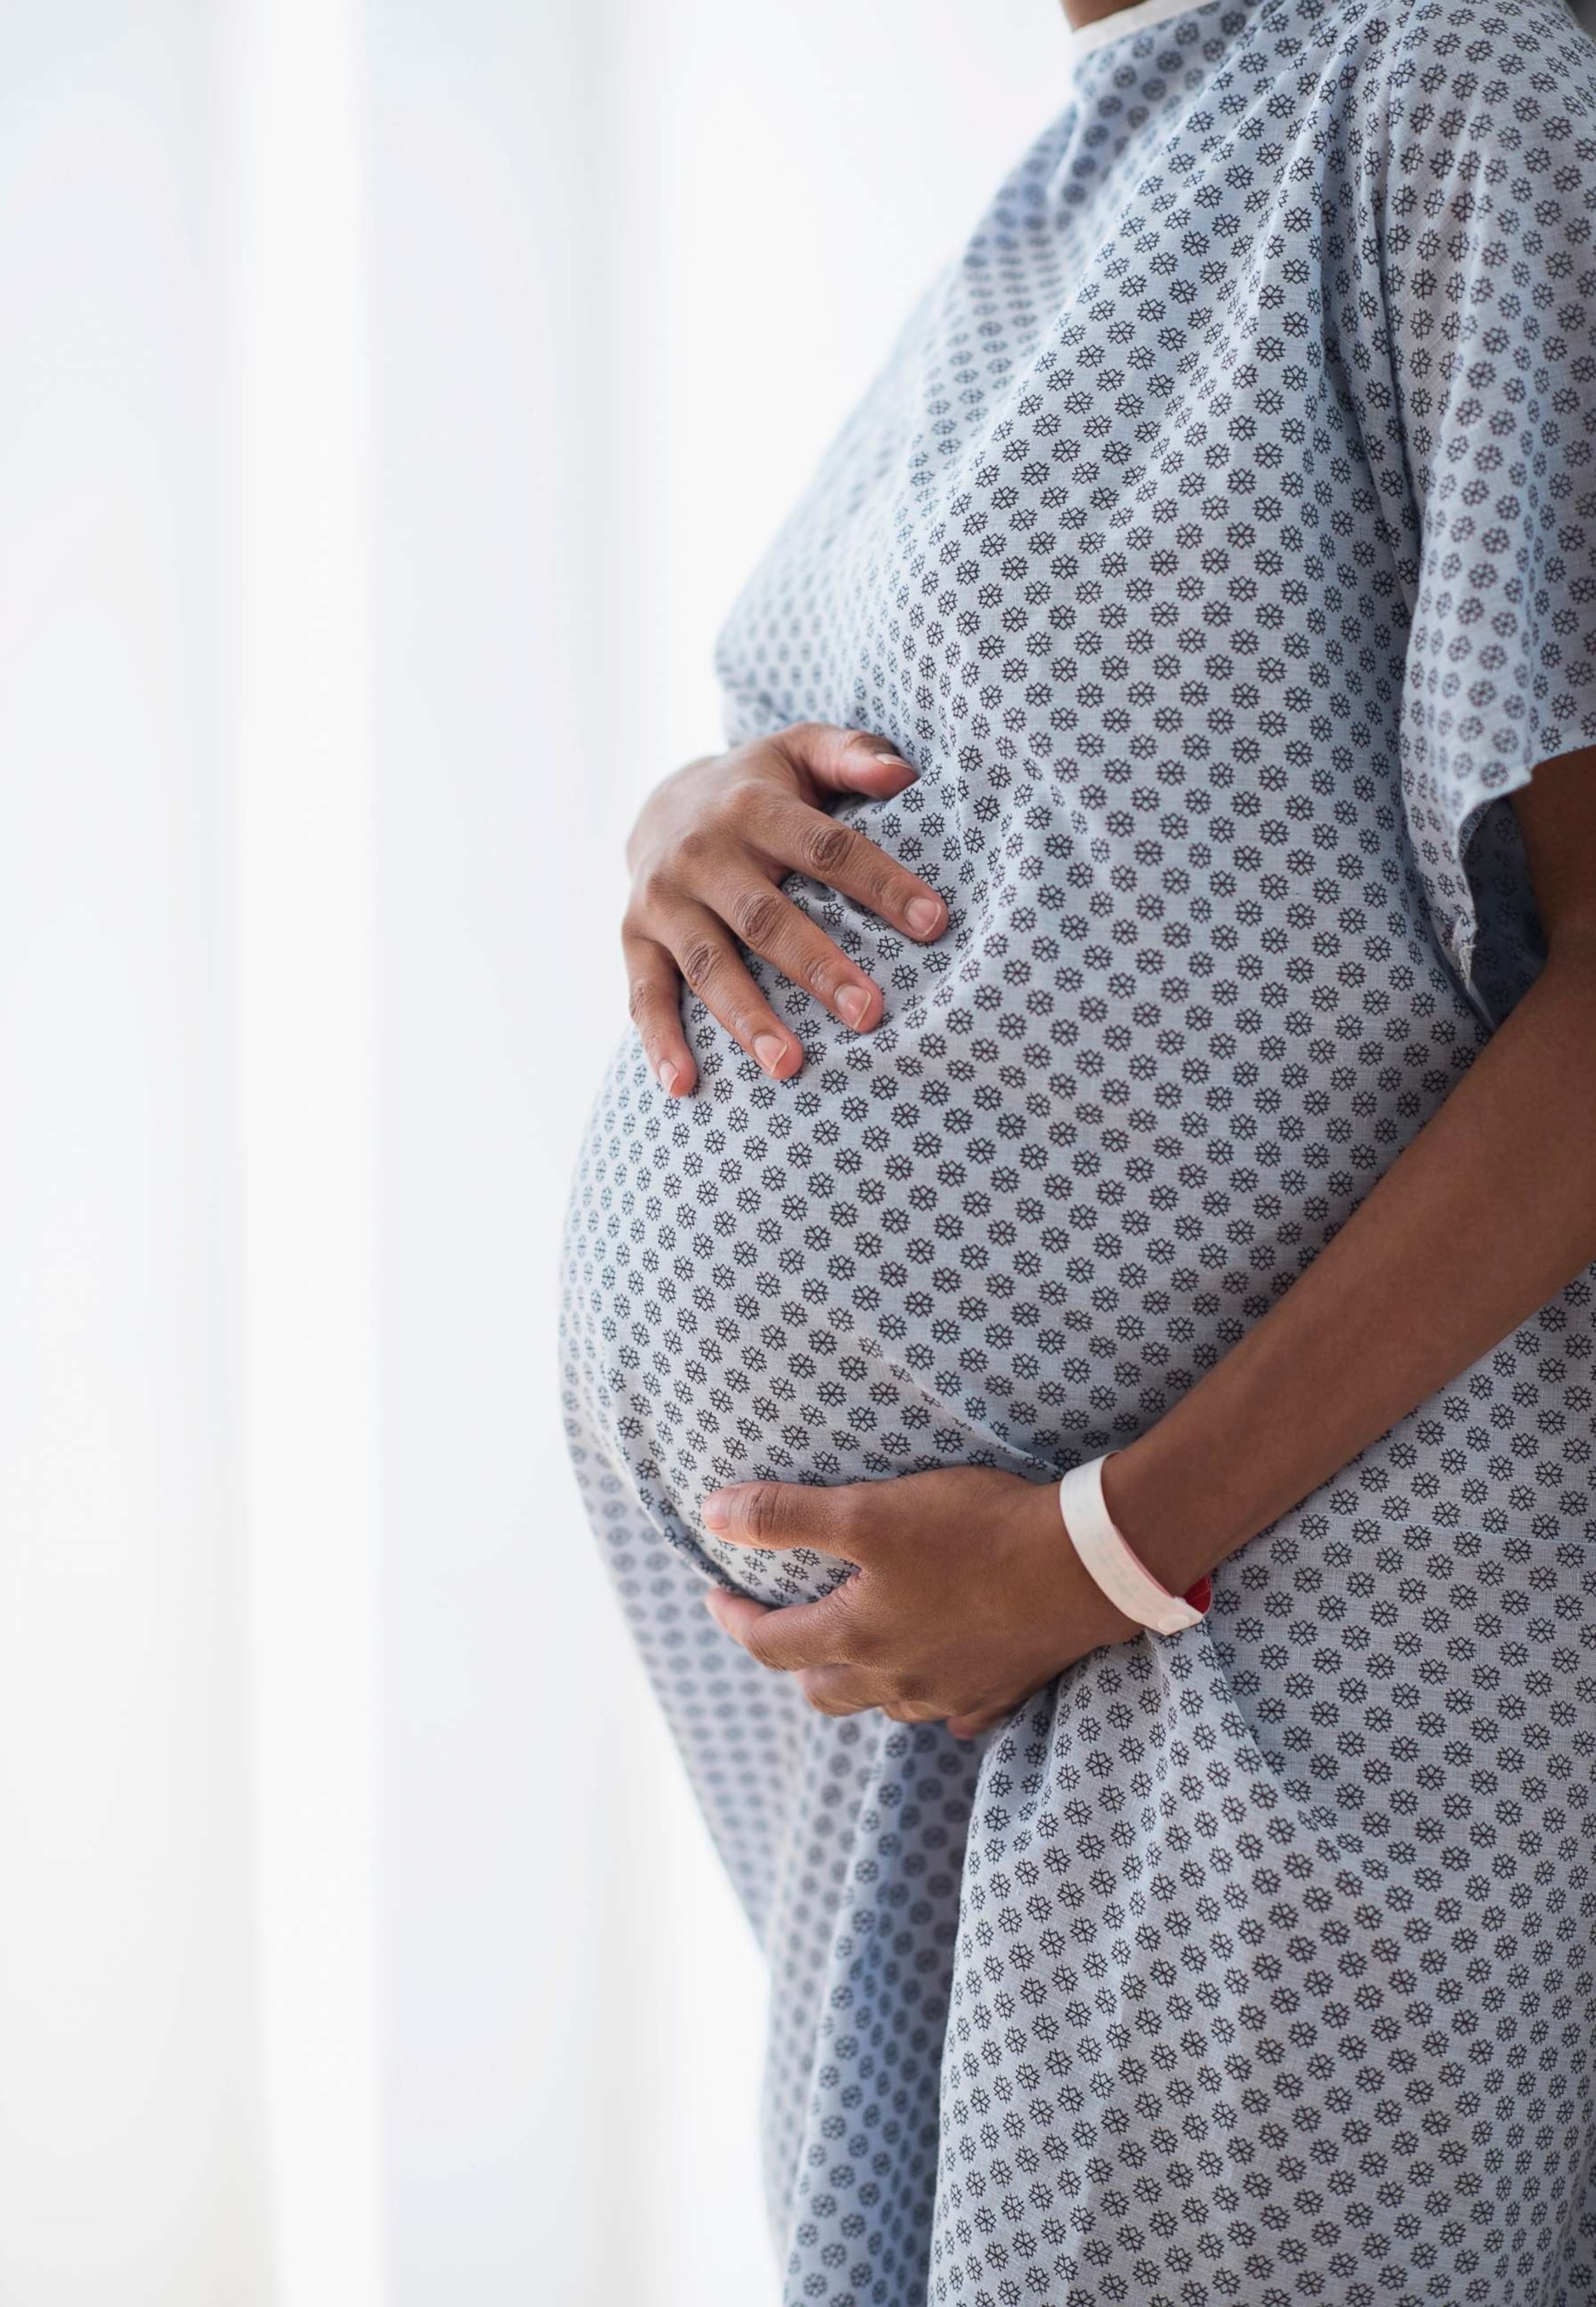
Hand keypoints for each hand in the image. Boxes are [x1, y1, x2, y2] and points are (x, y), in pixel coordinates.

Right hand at [623, 721, 948, 1096]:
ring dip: (748, 1018)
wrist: (662, 802)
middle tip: (869, 1014)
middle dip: (817, 966)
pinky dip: (660, 1043)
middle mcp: (702, 853)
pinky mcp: (634, 939)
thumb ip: (853, 753)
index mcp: (753, 807)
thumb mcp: (802, 750)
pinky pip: (644, 996)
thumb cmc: (760, 788)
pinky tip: (685, 1087)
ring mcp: (663, 900)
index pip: (827, 848)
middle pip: (765, 916)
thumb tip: (905, 771)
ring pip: (708, 965)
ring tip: (791, 1067)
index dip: (881, 884)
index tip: (934, 925)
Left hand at [699, 1465, 1142, 1740]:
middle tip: (787, 1626)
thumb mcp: (866, 1512)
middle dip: (794, 1661)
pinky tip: (942, 1676)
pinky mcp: (1005, 1689)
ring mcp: (954, 1693)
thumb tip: (711, 1517)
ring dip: (863, 1681)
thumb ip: (785, 1517)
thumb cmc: (972, 1532)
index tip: (715, 1596)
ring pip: (889, 1704)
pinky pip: (958, 1712)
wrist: (1084, 1567)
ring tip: (861, 1644)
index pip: (770, 1645)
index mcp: (856, 1640)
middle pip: (824, 1691)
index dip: (734, 1620)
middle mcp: (898, 1680)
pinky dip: (937, 1695)